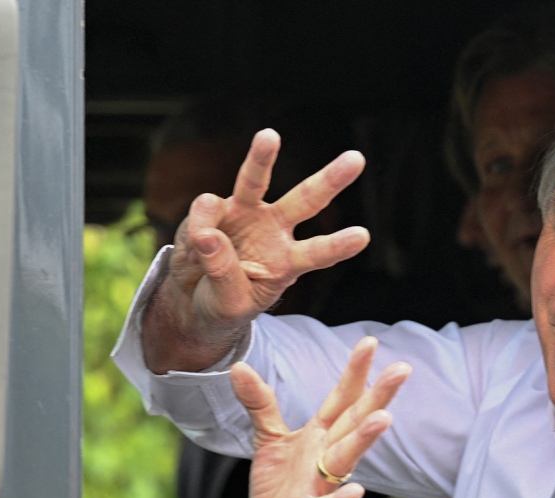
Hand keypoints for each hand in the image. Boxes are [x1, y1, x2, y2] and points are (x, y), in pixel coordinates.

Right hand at [143, 130, 368, 373]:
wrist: (192, 296)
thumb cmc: (221, 304)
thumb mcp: (229, 305)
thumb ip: (224, 275)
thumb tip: (209, 235)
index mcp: (287, 262)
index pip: (317, 253)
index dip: (337, 245)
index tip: (362, 236)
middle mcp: (273, 230)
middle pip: (305, 200)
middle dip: (330, 180)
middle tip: (357, 159)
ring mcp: (245, 214)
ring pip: (256, 181)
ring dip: (262, 158)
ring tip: (270, 136)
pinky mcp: (215, 208)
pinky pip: (207, 208)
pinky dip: (198, 228)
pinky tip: (194, 252)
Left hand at [233, 337, 410, 497]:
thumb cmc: (281, 492)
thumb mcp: (270, 441)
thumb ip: (261, 404)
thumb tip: (240, 366)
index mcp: (320, 438)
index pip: (341, 400)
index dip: (355, 372)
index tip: (371, 342)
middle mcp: (326, 460)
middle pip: (355, 423)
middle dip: (377, 397)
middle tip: (401, 370)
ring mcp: (320, 489)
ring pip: (347, 460)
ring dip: (364, 439)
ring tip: (382, 419)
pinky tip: (355, 492)